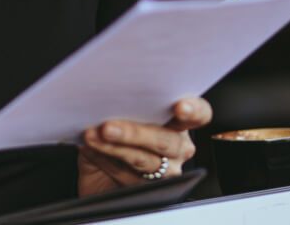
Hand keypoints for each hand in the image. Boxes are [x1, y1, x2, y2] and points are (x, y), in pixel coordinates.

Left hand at [76, 97, 211, 196]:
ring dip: (115, 147)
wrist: (98, 179)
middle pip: (165, 140)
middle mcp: (177, 148)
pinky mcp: (148, 191)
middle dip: (134, 132)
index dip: (193, 110)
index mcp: (176, 124)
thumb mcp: (118, 118)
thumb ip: (120, 107)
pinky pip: (127, 176)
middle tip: (108, 127)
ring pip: (144, 160)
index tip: (179, 107)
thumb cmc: (112, 139)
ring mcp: (166, 172)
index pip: (198, 114)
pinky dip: (105, 160)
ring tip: (92, 136)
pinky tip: (91, 149)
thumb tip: (103, 97)